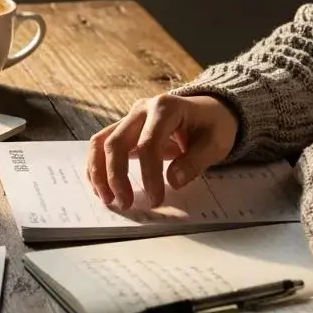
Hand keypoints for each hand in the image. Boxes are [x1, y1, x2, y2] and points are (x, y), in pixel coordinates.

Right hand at [87, 94, 239, 210]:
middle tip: (125, 203)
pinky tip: (101, 188)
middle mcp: (141, 109)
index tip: (156, 199)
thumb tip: (173, 181)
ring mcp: (129, 117)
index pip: (149, 144)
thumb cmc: (213, 126)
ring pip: (101, 141)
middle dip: (116, 176)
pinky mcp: (123, 128)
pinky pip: (101, 144)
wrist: (208, 110)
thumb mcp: (215, 144)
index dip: (149, 175)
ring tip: (106, 199)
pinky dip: (96, 166)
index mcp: (166, 108)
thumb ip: (195, 162)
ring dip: (99, 172)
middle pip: (117, 142)